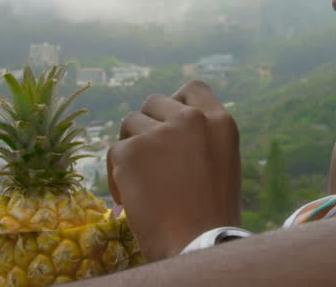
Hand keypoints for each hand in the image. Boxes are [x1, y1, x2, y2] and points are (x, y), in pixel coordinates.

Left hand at [108, 80, 241, 260]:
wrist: (197, 246)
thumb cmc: (210, 216)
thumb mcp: (221, 164)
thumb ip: (200, 138)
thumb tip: (166, 124)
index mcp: (220, 122)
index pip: (193, 89)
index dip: (176, 103)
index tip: (167, 123)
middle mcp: (191, 119)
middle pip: (154, 102)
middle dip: (148, 126)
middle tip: (149, 158)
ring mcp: (160, 133)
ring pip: (130, 123)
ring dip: (131, 147)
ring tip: (141, 180)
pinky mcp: (131, 151)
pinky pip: (115, 151)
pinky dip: (117, 175)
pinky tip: (129, 199)